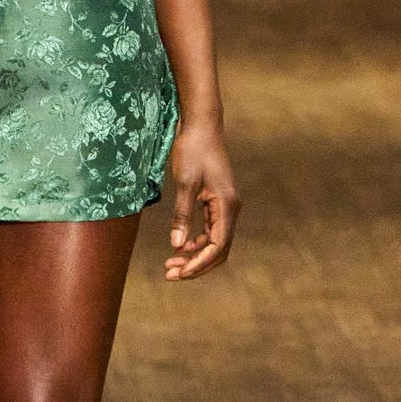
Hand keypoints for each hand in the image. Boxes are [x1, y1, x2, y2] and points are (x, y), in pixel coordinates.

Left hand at [167, 123, 239, 279]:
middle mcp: (230, 209)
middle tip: (170, 274)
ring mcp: (224, 206)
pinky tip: (179, 247)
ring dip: (194, 256)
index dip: (199, 264)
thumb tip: (176, 245)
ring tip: (171, 264)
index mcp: (227, 206)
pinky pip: (210, 231)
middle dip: (196, 265)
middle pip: (218, 249)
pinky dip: (195, 242)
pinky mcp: (216, 202)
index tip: (179, 273)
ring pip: (214, 242)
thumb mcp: (185, 182)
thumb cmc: (194, 150)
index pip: (217, 246)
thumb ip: (182, 214)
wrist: (202, 126)